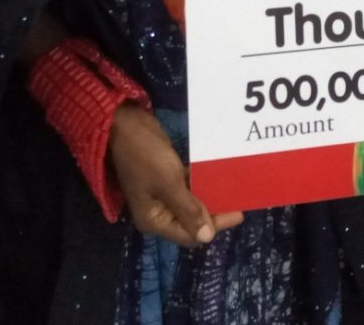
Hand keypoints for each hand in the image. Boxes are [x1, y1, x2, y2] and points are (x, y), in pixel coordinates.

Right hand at [106, 104, 243, 245]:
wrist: (125, 126)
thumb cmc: (146, 156)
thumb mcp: (169, 184)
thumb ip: (189, 211)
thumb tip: (207, 238)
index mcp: (154, 220)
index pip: (189, 234)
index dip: (214, 227)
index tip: (238, 213)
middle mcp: (157, 212)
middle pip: (191, 221)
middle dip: (213, 213)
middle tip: (238, 201)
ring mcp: (161, 195)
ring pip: (191, 203)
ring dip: (209, 197)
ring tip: (232, 190)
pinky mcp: (165, 178)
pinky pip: (187, 187)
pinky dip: (200, 184)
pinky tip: (217, 178)